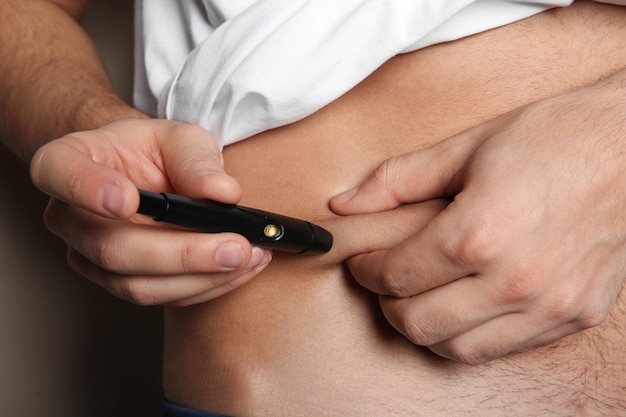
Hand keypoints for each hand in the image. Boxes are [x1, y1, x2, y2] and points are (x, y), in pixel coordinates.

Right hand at [30, 119, 270, 305]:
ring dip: (202, 277)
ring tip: (250, 257)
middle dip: (182, 253)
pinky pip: (161, 296)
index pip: (59, 173)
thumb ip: (197, 159)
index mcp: (67, 162)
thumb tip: (223, 193)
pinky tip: (240, 268)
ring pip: (139, 285)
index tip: (127, 200)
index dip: (88, 189)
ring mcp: (89, 257)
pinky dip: (207, 286)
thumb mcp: (180, 138)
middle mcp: (68, 217)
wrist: (148, 175)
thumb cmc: (156, 151)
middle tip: (235, 246)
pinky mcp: (120, 282)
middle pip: (113, 248)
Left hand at [330, 72, 625, 363]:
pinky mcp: (575, 315)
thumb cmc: (553, 137)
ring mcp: (550, 305)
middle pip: (417, 322)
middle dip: (387, 302)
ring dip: (425, 326)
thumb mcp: (466, 148)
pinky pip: (504, 348)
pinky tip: (465, 305)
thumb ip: (397, 180)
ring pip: (457, 348)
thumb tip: (344, 204)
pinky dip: (470, 335)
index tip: (364, 259)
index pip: (395, 275)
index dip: (366, 269)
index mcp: (479, 232)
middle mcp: (515, 279)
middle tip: (386, 278)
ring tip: (421, 295)